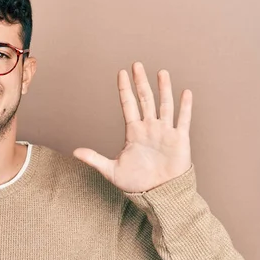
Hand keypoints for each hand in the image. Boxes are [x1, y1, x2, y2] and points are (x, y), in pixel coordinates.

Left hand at [73, 62, 191, 192]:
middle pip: (145, 99)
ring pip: (164, 105)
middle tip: (136, 64)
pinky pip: (182, 120)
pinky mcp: (179, 140)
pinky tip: (185, 92)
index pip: (128, 104)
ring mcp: (165, 132)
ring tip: (161, 72)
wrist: (158, 194)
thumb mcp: (111, 170)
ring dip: (163, 89)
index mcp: (133, 132)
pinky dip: (185, 107)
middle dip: (140, 82)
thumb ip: (94, 159)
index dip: (125, 89)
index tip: (121, 73)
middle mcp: (149, 128)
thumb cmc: (136, 183)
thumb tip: (75, 152)